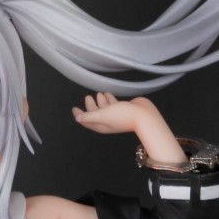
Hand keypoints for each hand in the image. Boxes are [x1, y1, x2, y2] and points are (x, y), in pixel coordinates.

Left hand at [72, 93, 187, 164]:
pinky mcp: (123, 109)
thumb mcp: (102, 116)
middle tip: (87, 97)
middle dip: (90, 106)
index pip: (86, 120)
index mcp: (101, 125)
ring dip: (100, 102)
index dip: (79, 115)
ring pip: (104, 109)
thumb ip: (89, 116)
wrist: (143, 116)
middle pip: (95, 114)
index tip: (74, 108)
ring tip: (97, 93)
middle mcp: (107, 122)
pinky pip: (113, 104)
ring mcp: (115, 116)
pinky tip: (107, 93)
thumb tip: (77, 119)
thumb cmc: (122, 116)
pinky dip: (109, 99)